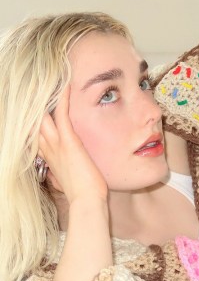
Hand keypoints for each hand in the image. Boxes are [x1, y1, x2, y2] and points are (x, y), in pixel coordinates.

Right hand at [38, 86, 107, 204]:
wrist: (87, 202)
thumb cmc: (82, 194)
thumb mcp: (66, 182)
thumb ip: (59, 175)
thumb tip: (58, 177)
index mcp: (48, 157)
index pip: (33, 133)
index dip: (31, 120)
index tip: (30, 108)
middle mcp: (47, 148)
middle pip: (33, 121)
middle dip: (31, 105)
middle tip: (32, 87)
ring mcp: (57, 144)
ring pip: (42, 115)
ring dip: (45, 97)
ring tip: (47, 78)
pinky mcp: (69, 142)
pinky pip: (63, 115)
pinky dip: (63, 99)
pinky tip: (65, 84)